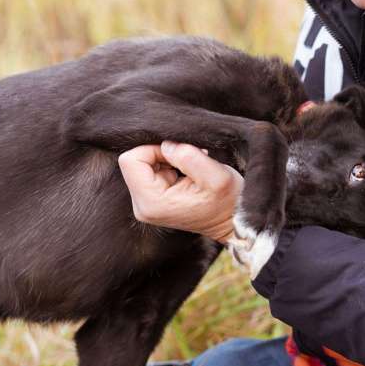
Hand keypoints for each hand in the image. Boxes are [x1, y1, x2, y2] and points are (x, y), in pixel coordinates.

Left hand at [117, 142, 243, 242]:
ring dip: (168, 160)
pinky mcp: (152, 200)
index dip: (155, 149)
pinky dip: (170, 166)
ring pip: (144, 164)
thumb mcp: (217, 177)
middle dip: (163, 154)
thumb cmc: (228, 202)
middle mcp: (142, 206)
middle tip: (190, 162)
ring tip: (192, 170)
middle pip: (136, 161)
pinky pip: (151, 171)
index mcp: (151, 203)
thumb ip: (189, 157)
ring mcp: (146, 204)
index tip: (181, 154)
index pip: (131, 160)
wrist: (233, 221)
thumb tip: (167, 145)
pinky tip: (188, 174)